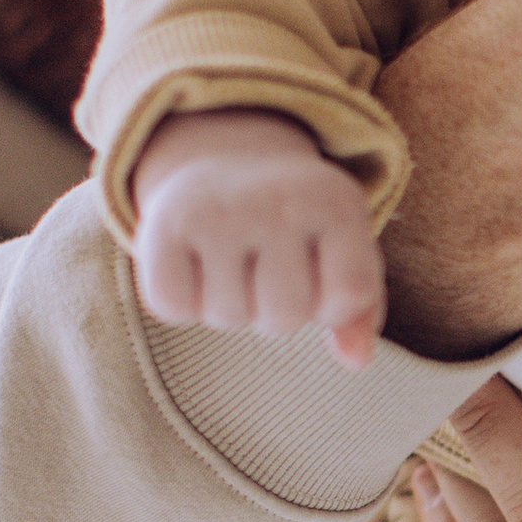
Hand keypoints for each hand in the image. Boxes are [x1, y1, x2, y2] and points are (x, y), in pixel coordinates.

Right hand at [130, 108, 384, 367]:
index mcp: (336, 202)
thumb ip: (357, 308)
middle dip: (276, 311)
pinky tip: (193, 264)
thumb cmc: (295, 226)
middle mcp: (279, 199)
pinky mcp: (163, 224)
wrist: (223, 161)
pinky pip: (174, 306)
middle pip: (286, 316)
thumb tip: (357, 360)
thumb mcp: (341, 249)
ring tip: (230, 262)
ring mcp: (219, 210)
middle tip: (266, 270)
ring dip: (229, 307)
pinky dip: (181, 302)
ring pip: (229, 316)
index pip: (350, 296)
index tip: (318, 274)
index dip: (333, 306)